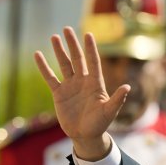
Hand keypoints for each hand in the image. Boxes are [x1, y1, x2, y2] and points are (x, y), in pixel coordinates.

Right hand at [34, 26, 128, 159]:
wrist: (85, 135)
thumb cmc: (100, 124)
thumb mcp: (110, 111)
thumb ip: (117, 99)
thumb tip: (128, 87)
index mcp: (96, 83)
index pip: (93, 62)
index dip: (91, 49)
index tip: (88, 34)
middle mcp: (83, 81)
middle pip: (77, 58)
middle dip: (72, 44)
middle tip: (67, 29)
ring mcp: (70, 86)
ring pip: (64, 64)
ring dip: (59, 51)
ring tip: (54, 37)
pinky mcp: (59, 93)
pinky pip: (50, 77)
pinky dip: (44, 67)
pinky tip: (37, 55)